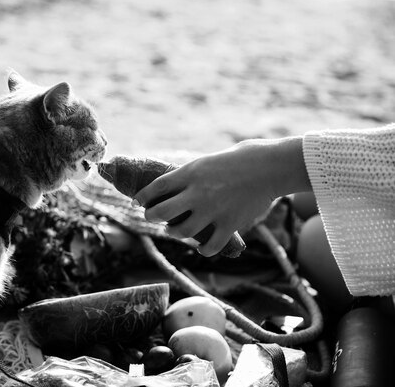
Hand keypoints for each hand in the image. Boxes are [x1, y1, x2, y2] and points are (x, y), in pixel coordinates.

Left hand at [133, 137, 309, 255]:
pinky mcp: (229, 225)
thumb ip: (191, 175)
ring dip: (174, 233)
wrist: (270, 167)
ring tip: (175, 230)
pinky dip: (203, 250)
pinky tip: (201, 247)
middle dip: (152, 217)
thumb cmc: (241, 158)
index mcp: (190, 173)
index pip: (156, 187)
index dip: (143, 196)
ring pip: (181, 232)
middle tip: (152, 217)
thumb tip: (176, 185)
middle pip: (161, 213)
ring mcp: (212, 211)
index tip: (138, 201)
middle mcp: (197, 193)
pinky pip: (209, 246)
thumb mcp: (208, 160)